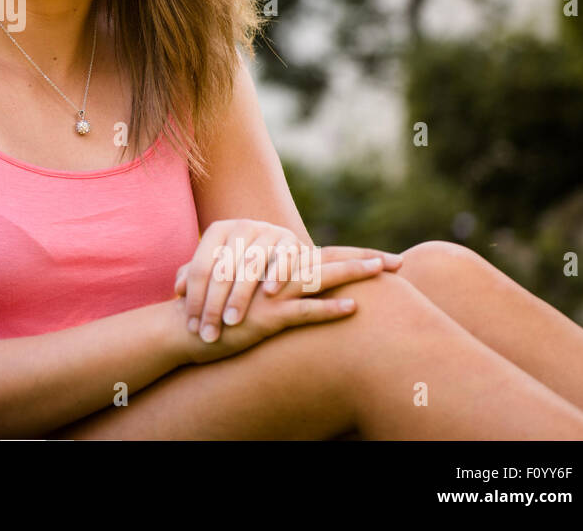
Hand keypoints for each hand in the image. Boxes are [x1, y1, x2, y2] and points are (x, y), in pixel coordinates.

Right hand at [164, 253, 371, 364]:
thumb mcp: (247, 295)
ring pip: (318, 279)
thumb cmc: (218, 313)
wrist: (186, 327)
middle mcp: (273, 275)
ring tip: (381, 272)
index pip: (320, 256)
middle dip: (363, 261)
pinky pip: (302, 312)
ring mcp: (269, 295)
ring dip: (352, 274)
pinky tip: (351, 308)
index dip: (353, 254)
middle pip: (326, 261)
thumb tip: (295, 285)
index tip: (384, 258)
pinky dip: (327, 310)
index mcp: (274, 269)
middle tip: (397, 261)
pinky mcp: (265, 318)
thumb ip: (269, 284)